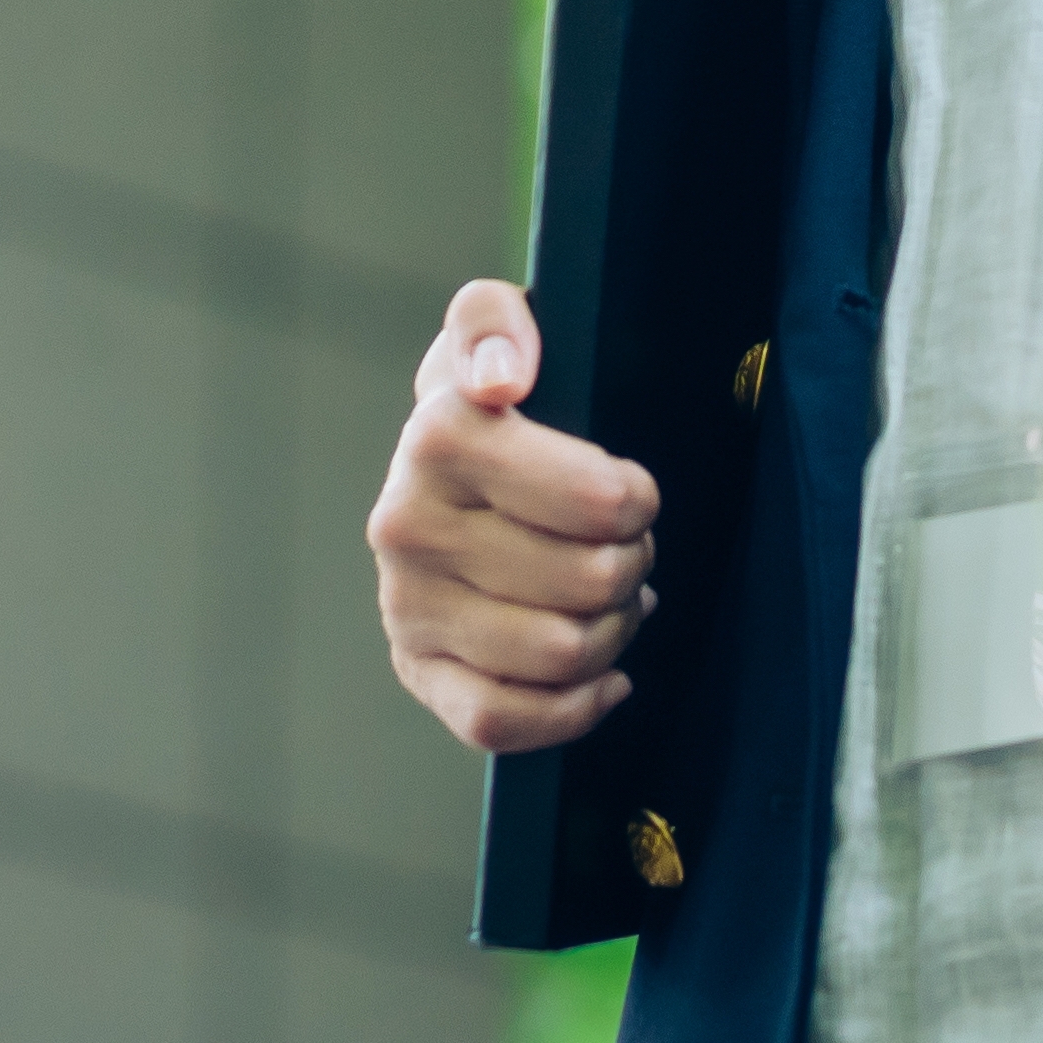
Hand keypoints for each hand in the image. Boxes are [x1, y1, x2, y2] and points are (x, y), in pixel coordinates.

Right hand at [367, 279, 663, 753]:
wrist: (440, 471)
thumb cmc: (497, 400)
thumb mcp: (496, 328)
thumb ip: (493, 320)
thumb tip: (501, 376)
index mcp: (436, 437)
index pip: (595, 500)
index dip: (635, 501)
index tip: (630, 490)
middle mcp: (407, 526)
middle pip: (589, 582)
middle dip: (630, 562)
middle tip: (624, 543)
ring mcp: (407, 605)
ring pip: (558, 654)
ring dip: (611, 629)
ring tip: (608, 594)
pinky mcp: (416, 670)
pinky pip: (503, 722)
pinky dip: (571, 708)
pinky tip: (600, 671)